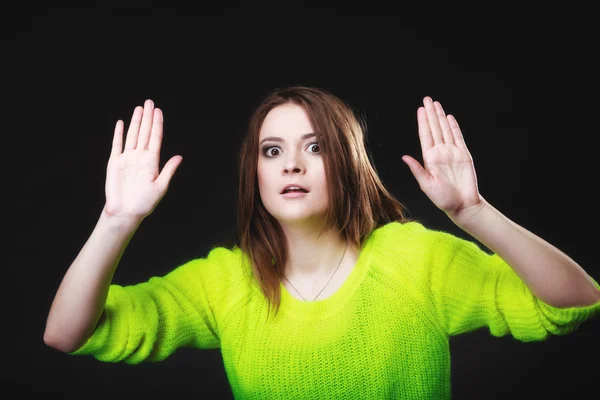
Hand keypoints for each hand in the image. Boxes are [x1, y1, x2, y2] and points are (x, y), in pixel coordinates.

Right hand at [103, 99, 182, 221]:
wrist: (125, 212)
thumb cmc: (144, 203)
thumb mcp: (160, 187)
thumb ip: (168, 170)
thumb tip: (179, 157)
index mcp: (152, 162)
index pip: (155, 138)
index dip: (157, 124)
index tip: (159, 111)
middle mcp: (140, 157)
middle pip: (144, 132)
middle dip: (148, 117)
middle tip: (150, 102)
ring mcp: (127, 158)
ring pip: (132, 135)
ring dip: (135, 121)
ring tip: (139, 108)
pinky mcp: (115, 162)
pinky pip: (117, 145)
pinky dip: (119, 133)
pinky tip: (121, 122)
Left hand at [401, 96, 481, 218]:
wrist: (463, 205)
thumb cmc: (444, 199)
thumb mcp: (426, 185)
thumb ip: (417, 170)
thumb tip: (404, 157)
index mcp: (429, 159)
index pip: (425, 136)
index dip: (423, 122)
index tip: (420, 110)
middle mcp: (440, 153)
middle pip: (434, 128)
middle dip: (430, 114)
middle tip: (427, 99)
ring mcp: (452, 152)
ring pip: (445, 130)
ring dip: (440, 116)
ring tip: (436, 104)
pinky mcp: (464, 155)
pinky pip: (458, 137)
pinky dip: (454, 127)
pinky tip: (449, 118)